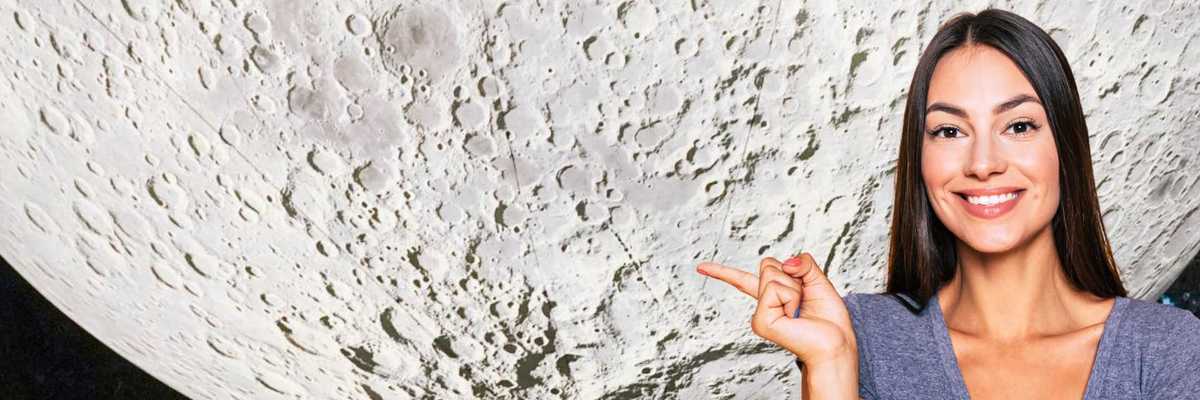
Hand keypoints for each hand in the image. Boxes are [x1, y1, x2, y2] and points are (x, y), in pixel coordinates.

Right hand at [696, 253, 856, 365]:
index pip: (743, 280)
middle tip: (803, 298)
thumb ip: (802, 263)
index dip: (722, 272)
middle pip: (768, 265)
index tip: (701, 267)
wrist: (836, 341)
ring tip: (800, 309)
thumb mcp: (818, 279)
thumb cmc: (828, 316)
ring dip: (794, 288)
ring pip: (772, 275)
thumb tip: (785, 263)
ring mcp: (760, 314)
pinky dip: (791, 297)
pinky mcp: (761, 322)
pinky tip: (794, 316)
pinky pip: (775, 289)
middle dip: (791, 274)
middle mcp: (763, 305)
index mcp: (772, 296)